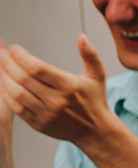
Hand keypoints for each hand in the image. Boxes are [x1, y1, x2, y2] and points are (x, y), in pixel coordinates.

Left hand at [0, 36, 115, 146]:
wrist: (96, 130)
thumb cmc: (94, 101)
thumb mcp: (98, 75)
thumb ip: (90, 54)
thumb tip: (82, 37)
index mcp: (70, 86)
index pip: (38, 68)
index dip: (22, 57)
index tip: (15, 49)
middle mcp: (57, 101)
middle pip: (23, 79)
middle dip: (8, 63)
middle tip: (2, 55)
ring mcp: (47, 114)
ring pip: (16, 93)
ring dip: (4, 78)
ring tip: (1, 68)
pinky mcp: (39, 124)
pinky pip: (16, 108)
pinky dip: (7, 95)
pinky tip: (5, 85)